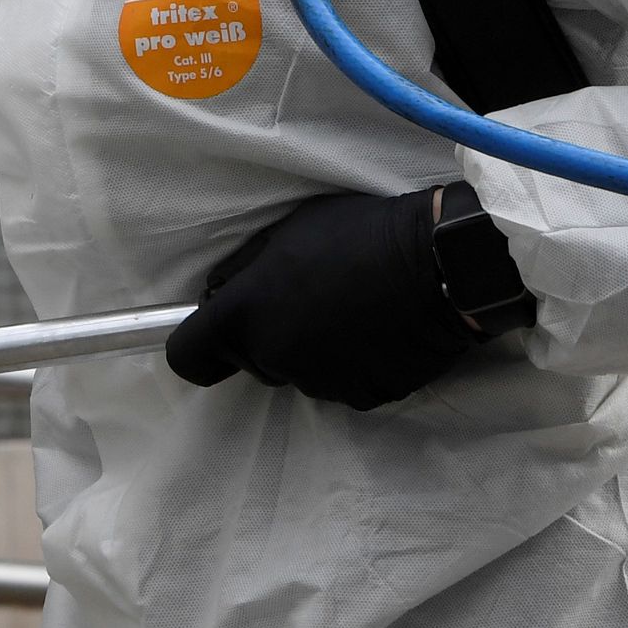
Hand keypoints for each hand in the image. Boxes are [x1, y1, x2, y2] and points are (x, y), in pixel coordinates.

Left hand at [164, 183, 528, 410]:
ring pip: (298, 372)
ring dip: (310, 349)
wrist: (440, 264)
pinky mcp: (364, 397)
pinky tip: (375, 328)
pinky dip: (350, 363)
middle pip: (251, 360)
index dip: (199, 345)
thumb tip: (215, 294)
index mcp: (247, 317)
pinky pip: (341, 383)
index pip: (188, 358)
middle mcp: (276, 359)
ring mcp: (321, 384)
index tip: (219, 329)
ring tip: (349, 306)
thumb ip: (243, 270)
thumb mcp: (287, 230)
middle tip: (305, 295)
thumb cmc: (358, 233)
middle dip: (266, 334)